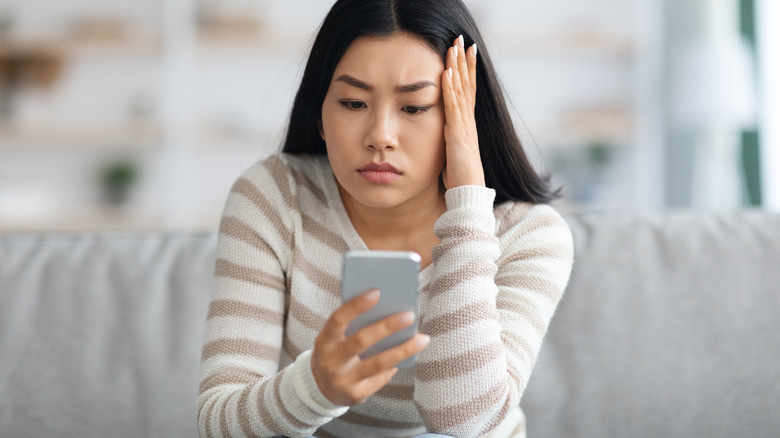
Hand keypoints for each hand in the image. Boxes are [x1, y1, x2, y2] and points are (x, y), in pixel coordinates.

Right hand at [311, 289, 429, 406]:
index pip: (338, 319)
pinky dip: (395, 365)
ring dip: (403, 350)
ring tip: (423, 339)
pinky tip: (408, 356)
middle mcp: (330, 361)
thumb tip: (388, 309)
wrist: (321, 388)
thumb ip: (353, 325)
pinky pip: (381, 377)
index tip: (377, 292)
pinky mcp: (356, 395)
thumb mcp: (335, 338)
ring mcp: (343, 379)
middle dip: (387, 327)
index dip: (356, 305)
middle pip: (361, 340)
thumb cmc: (336, 352)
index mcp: (325, 340)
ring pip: (378, 363)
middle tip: (409, 315)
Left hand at [441, 35, 484, 188]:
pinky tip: (446, 73)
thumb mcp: (451, 151)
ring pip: (461, 91)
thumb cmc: (458, 177)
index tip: (465, 51)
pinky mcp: (458, 135)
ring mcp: (464, 127)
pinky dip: (450, 89)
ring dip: (457, 67)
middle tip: (462, 39)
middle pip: (467, 84)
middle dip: (464, 61)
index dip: (467, 70)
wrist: (467, 194)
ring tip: (454, 47)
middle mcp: (468, 122)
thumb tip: (440, 131)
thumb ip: (448, 138)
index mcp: (466, 124)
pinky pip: (453, 108)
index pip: (467, 91)